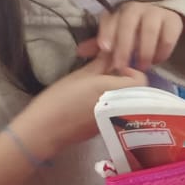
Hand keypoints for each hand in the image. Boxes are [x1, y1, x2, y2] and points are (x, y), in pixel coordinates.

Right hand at [16, 59, 147, 155]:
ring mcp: (115, 120)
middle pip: (137, 92)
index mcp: (114, 90)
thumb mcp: (80, 76)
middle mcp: (120, 107)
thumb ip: (101, 63)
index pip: (141, 80)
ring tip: (101, 88)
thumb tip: (113, 53)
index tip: (117, 68)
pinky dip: (114, 105)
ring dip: (121, 93)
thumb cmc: (59, 99)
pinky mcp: (107, 129)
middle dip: (127, 82)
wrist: (44, 131)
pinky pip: (119, 113)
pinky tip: (96, 101)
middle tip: (109, 76)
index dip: (131, 71)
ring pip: (128, 103)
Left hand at [77, 2, 184, 72]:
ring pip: (149, 30)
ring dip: (144, 51)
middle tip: (121, 66)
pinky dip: (162, 51)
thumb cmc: (135, 29)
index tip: (104, 48)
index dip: (106, 32)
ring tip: (142, 67)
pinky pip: (168, 37)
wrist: (163, 16)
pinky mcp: (174, 21)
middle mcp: (137, 8)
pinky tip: (157, 61)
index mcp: (120, 10)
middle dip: (124, 46)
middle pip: (129, 23)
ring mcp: (157, 12)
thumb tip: (80, 51)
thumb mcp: (117, 34)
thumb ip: (100, 43)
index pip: (111, 19)